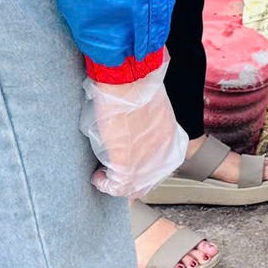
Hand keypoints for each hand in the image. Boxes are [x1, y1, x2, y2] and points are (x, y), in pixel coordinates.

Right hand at [78, 61, 187, 197]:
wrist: (129, 80)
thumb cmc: (137, 84)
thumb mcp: (152, 108)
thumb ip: (147, 123)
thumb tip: (133, 127)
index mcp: (170, 139)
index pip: (161, 167)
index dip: (145, 172)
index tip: (132, 170)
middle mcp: (162, 154)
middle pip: (148, 181)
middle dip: (132, 182)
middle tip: (115, 178)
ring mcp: (146, 161)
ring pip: (133, 187)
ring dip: (116, 185)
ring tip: (104, 177)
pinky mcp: (126, 163)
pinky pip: (117, 185)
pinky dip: (105, 184)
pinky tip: (97, 177)